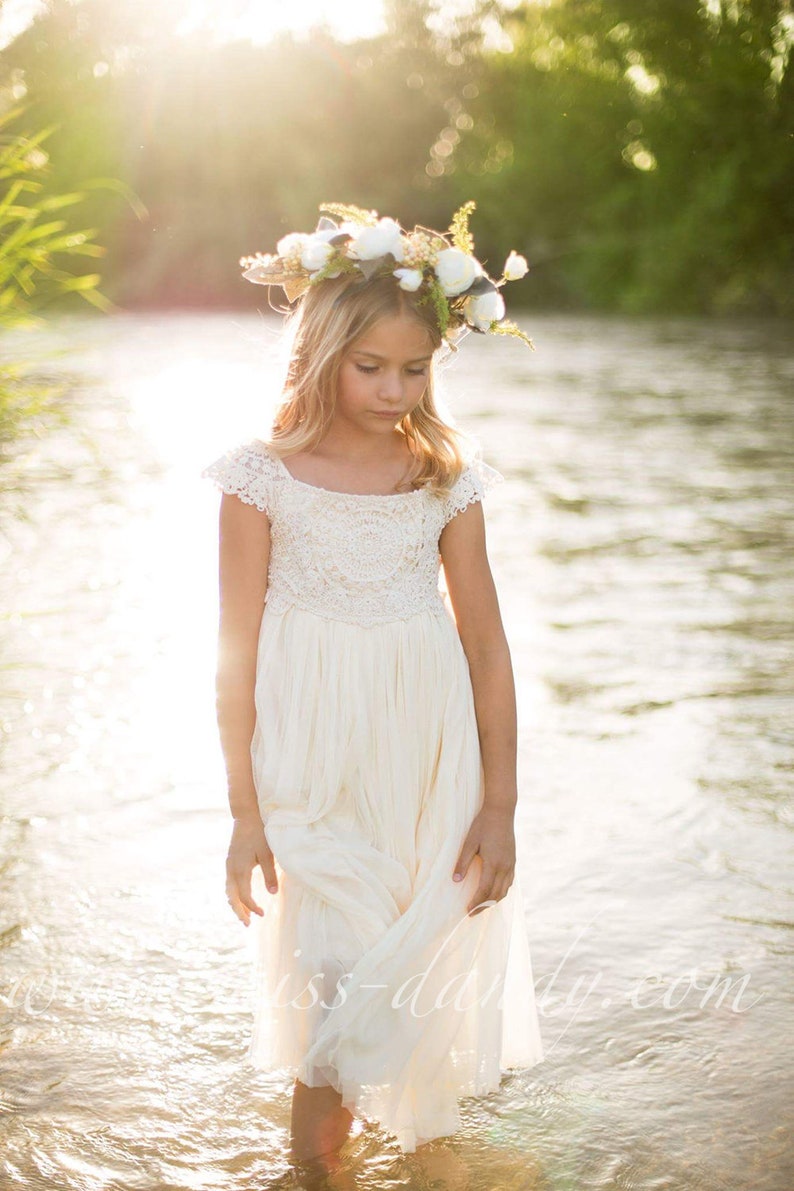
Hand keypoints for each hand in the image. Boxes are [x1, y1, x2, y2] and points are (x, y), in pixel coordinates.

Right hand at [225, 812, 278, 926]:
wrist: (247, 815)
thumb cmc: (260, 833)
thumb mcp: (268, 853)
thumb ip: (270, 874)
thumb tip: (272, 894)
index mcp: (240, 869)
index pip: (245, 895)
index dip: (253, 907)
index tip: (262, 914)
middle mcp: (231, 869)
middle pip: (231, 897)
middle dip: (239, 911)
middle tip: (246, 925)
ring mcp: (229, 864)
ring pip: (229, 890)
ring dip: (236, 903)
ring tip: (244, 915)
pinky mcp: (230, 861)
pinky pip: (230, 882)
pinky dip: (234, 893)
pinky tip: (241, 897)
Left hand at [452, 805, 515, 916]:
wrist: (501, 811)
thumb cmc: (483, 825)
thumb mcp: (469, 842)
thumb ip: (462, 862)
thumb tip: (455, 881)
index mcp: (493, 863)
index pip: (485, 890)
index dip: (476, 902)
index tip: (467, 910)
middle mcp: (505, 866)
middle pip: (496, 894)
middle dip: (484, 906)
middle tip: (472, 913)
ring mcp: (511, 864)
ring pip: (505, 890)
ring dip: (493, 901)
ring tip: (482, 906)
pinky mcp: (513, 860)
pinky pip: (509, 882)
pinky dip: (501, 891)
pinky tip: (494, 892)